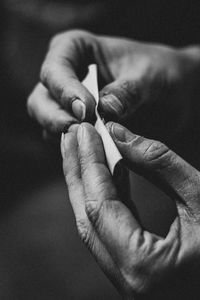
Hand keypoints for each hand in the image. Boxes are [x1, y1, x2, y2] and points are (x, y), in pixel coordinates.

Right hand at [28, 30, 199, 140]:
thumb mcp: (149, 76)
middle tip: (79, 131)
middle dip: (55, 118)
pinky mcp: (79, 126)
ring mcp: (69, 105)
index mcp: (75, 49)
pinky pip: (68, 141)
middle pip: (41, 100)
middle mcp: (66, 77)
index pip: (55, 69)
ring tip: (91, 144)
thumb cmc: (159, 72)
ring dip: (66, 136)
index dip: (65, 90)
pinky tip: (96, 152)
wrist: (170, 93)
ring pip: (49, 124)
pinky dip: (78, 148)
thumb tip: (105, 110)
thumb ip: (128, 91)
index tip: (86, 110)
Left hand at [61, 122, 199, 298]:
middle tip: (71, 137)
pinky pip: (110, 229)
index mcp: (143, 266)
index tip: (84, 131)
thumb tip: (120, 136)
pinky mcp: (135, 270)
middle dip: (78, 171)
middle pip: (88, 215)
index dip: (90, 162)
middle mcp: (128, 279)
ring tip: (82, 151)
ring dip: (88, 184)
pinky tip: (105, 175)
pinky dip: (106, 198)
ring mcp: (129, 278)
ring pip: (95, 224)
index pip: (100, 205)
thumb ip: (158, 164)